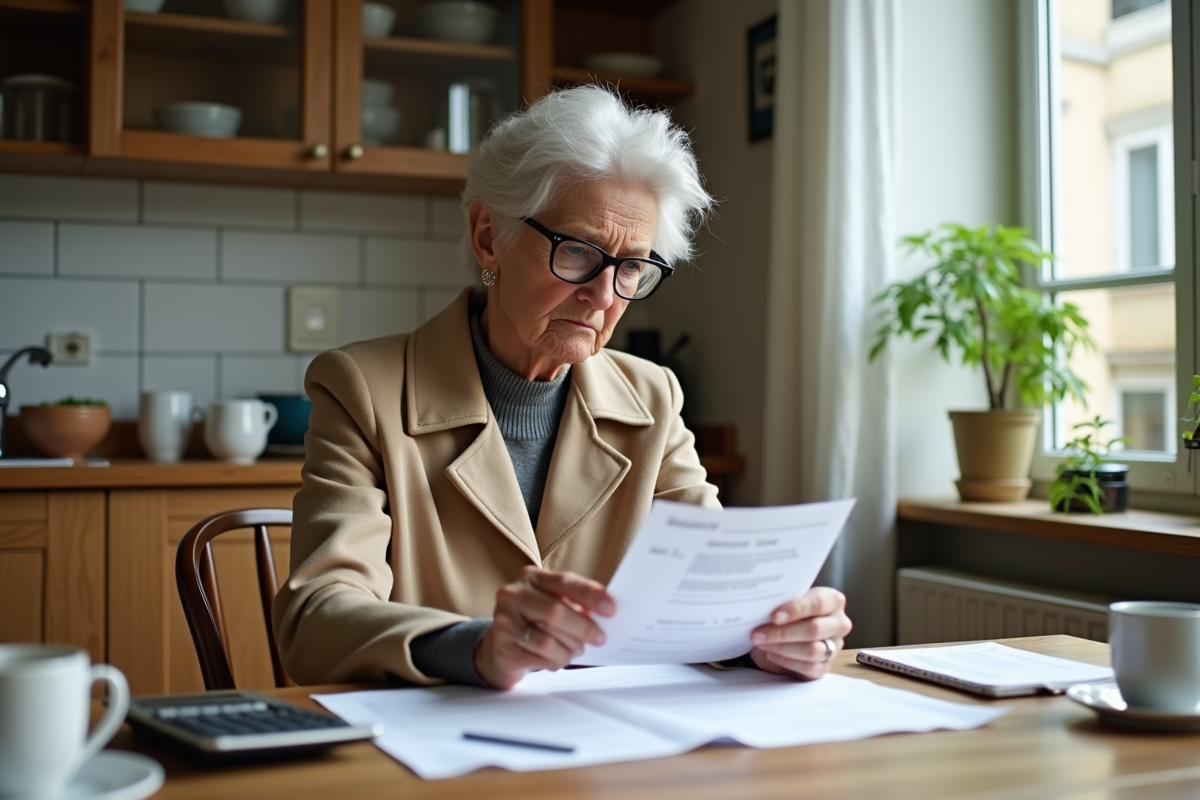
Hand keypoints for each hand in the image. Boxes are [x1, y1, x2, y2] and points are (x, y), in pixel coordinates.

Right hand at [474, 566, 615, 689]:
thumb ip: (573, 602)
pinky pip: (540, 658)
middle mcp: (513, 595)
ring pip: (548, 640)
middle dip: (583, 628)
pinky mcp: (503, 648)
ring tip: (576, 649)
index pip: (564, 581)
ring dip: (570, 648)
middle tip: (599, 638)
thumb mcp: (550, 602)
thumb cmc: (534, 621)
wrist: (499, 646)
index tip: (611, 609)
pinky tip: (558, 658)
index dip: (590, 595)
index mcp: (530, 577)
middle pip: (556, 612)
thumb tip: (605, 612)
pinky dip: (557, 661)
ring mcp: (504, 622)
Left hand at [748, 587, 850, 679]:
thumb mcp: (788, 601)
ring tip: (761, 643)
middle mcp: (839, 623)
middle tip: (757, 633)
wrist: (788, 633)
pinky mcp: (826, 666)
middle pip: (814, 629)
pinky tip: (771, 654)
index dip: (796, 610)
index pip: (819, 603)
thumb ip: (782, 600)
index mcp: (833, 600)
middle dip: (783, 632)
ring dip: (782, 648)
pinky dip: (786, 661)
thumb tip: (762, 603)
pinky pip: (809, 667)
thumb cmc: (789, 612)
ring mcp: (835, 646)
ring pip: (812, 650)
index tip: (774, 616)